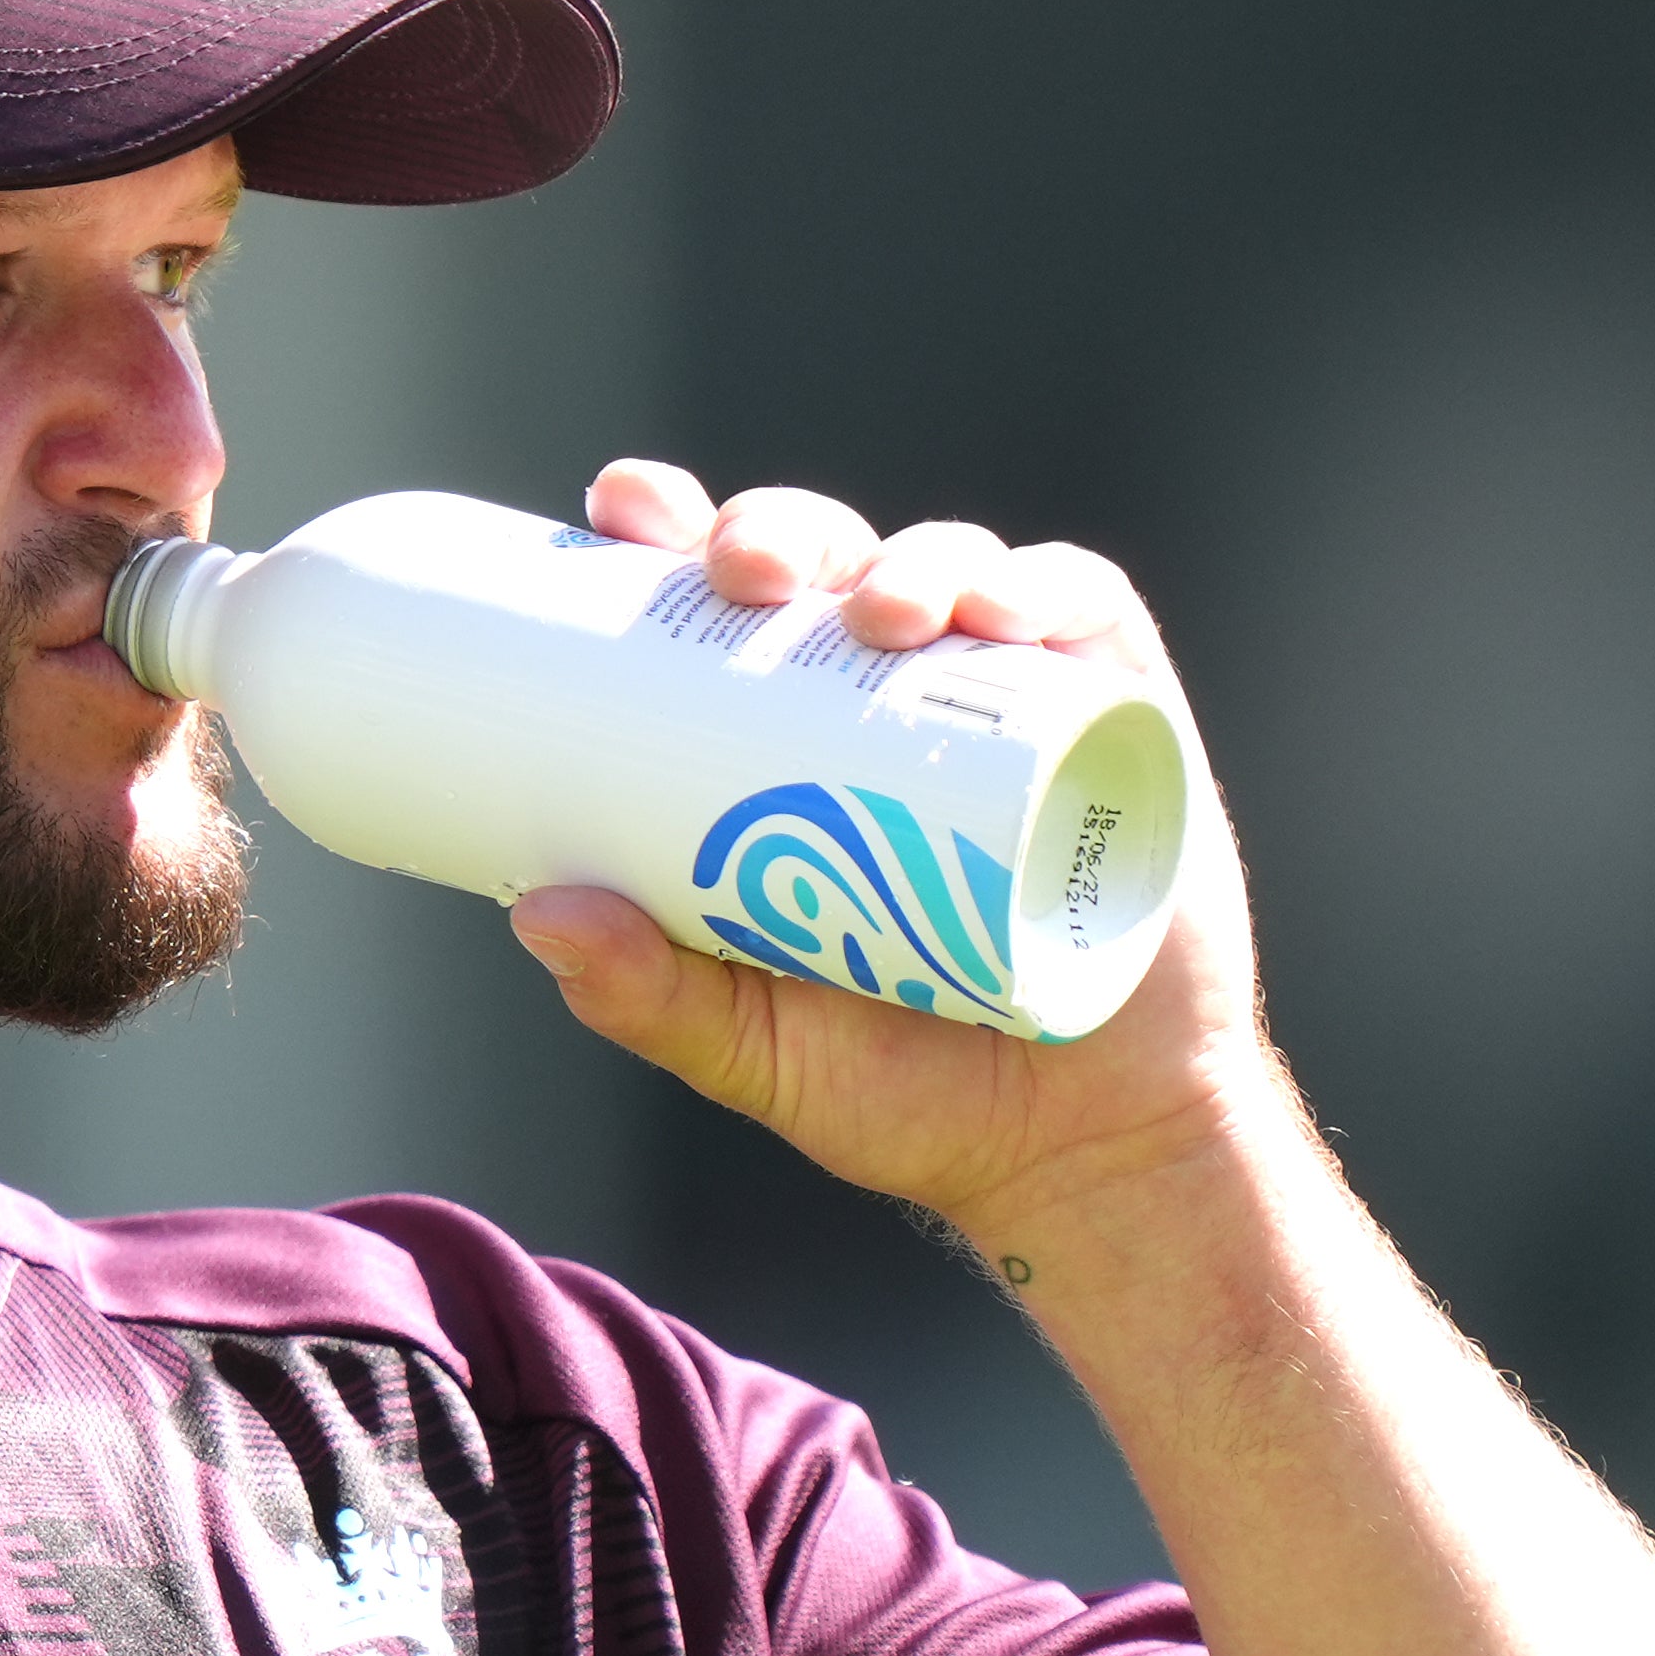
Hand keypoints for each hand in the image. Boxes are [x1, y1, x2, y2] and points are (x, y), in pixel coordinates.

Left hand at [506, 459, 1290, 1256]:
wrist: (1080, 1145)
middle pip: (822, 558)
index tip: (621, 510)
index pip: (715, 601)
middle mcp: (888, 693)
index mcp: (782, 736)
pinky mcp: (1116, 711)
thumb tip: (538, 912)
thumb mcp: (754, 1047)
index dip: (669, 531)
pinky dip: (1043, 588)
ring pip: (947, 566)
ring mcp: (1005, 694)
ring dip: (908, 557)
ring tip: (878, 613)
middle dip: (776, 531)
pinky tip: (1003, 615)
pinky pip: (1083, 611)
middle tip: (741, 573)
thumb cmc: (903, 1088)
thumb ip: (650, 994)